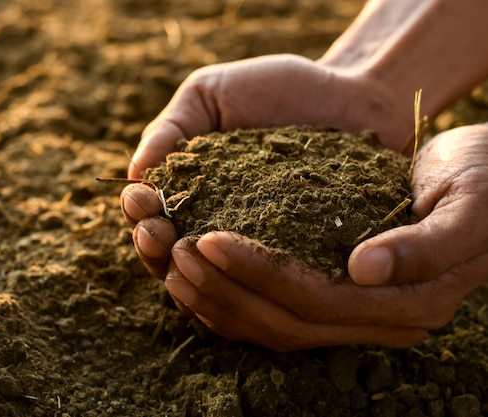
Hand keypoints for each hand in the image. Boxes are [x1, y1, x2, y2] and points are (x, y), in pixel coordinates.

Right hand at [123, 54, 414, 280]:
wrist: (354, 98)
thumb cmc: (277, 90)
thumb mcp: (211, 94)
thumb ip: (170, 128)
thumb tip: (133, 172)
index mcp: (188, 191)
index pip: (150, 212)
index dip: (139, 211)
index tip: (143, 200)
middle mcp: (213, 227)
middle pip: (169, 254)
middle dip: (153, 246)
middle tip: (157, 233)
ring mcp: (252, 251)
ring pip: (207, 281)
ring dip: (187, 275)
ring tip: (184, 256)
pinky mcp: (293, 268)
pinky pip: (260, 290)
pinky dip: (239, 293)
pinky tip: (230, 285)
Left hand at [160, 124, 487, 349]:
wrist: (487, 178)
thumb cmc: (483, 183)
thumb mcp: (469, 205)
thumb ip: (424, 245)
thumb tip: (362, 270)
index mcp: (409, 304)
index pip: (316, 300)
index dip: (258, 273)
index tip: (209, 237)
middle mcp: (377, 319)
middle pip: (284, 322)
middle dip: (224, 290)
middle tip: (175, 251)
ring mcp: (355, 314)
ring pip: (273, 325)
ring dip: (218, 299)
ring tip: (172, 262)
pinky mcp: (337, 297)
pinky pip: (275, 312)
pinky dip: (233, 297)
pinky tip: (198, 273)